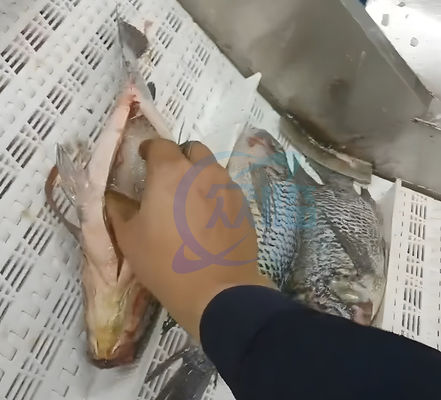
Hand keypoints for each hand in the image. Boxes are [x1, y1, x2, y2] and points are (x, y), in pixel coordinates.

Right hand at [106, 139, 273, 339]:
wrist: (216, 291)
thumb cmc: (165, 262)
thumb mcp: (130, 238)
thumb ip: (119, 210)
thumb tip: (114, 197)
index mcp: (172, 172)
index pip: (160, 144)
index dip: (150, 150)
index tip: (144, 161)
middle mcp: (204, 172)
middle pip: (193, 150)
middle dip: (180, 158)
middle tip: (169, 181)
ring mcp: (228, 188)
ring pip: (212, 169)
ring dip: (199, 176)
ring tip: (190, 202)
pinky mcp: (244, 206)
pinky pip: (226, 190)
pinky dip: (215, 195)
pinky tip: (210, 220)